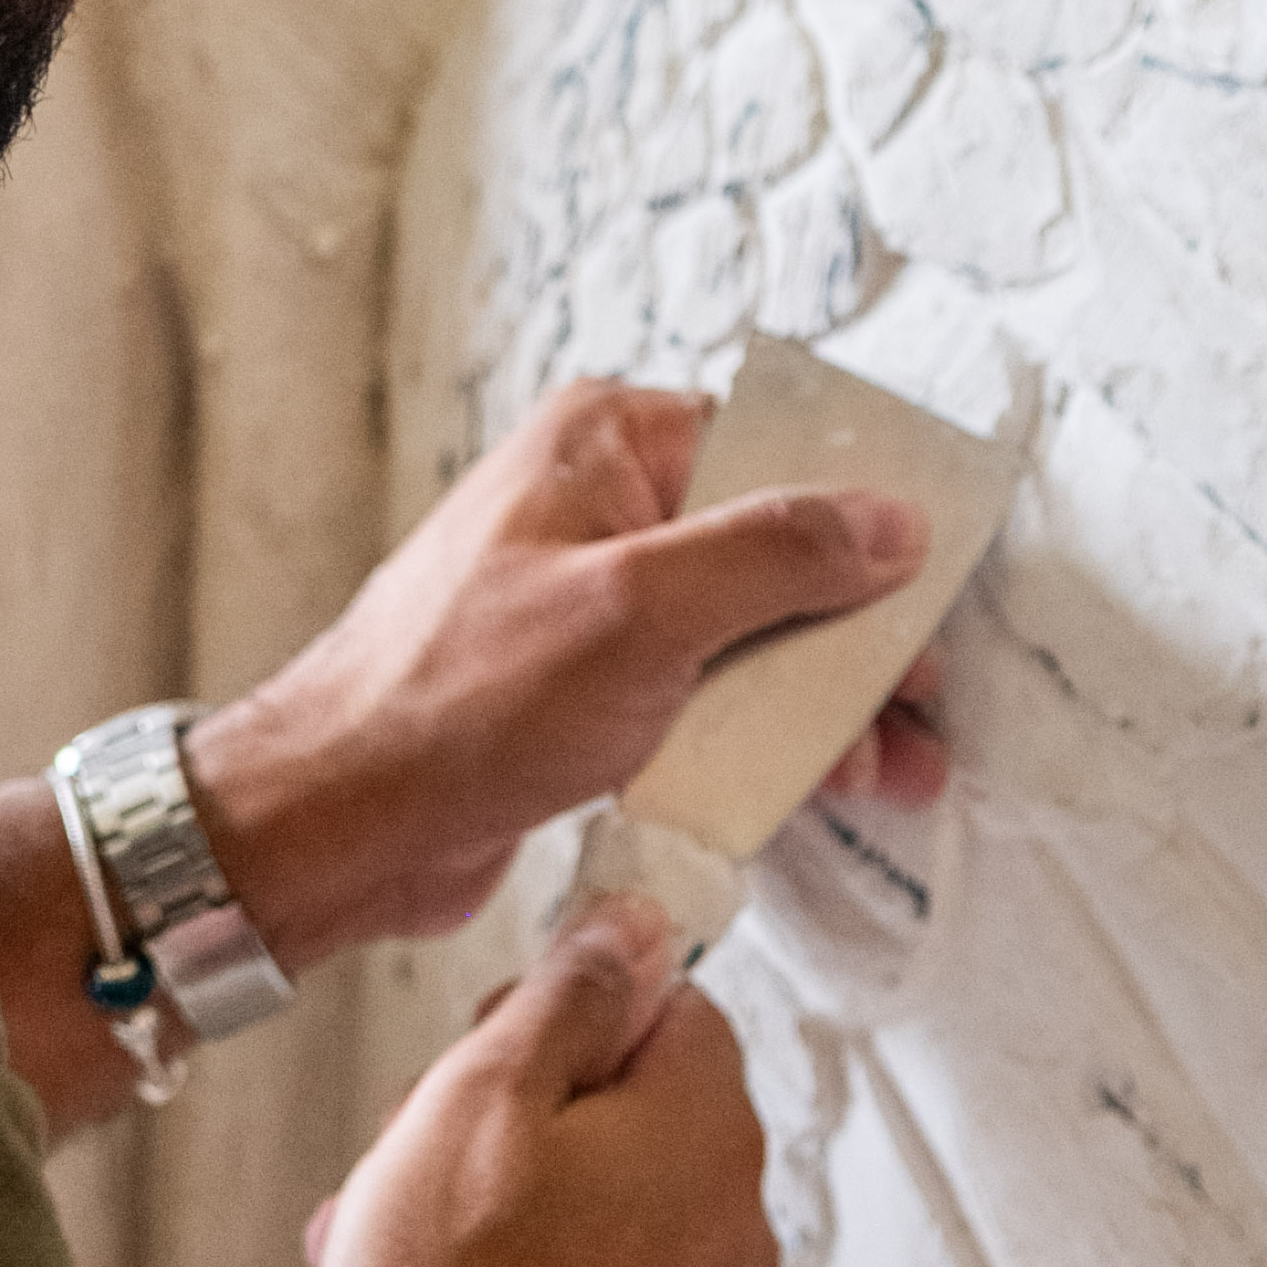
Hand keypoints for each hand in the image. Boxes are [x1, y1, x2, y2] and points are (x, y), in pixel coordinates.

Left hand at [188, 377, 935, 958]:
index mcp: (606, 444)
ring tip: (888, 770)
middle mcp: (597, 507)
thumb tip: (886, 521)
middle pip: (772, 553)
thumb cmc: (451, 702)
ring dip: (815, 705)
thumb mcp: (640, 611)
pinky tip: (808, 789)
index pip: (775, 451)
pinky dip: (751, 743)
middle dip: (852, 638)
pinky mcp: (579, 690)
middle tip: (917, 705)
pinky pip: (694, 701)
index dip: (863, 523)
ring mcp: (587, 602)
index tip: (928, 592)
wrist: (338, 822)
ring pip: (740, 638)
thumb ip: (775, 555)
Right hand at [297, 901, 777, 1266]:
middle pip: (604, 1119)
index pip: (663, 1007)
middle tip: (387, 1174)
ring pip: (564, 1221)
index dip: (551, 1018)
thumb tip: (639, 923)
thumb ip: (571, 995)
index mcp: (707, 1128)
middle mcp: (728, 1222)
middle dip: (476, 1135)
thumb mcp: (485, 1095)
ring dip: (455, 1230)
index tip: (469, 1062)